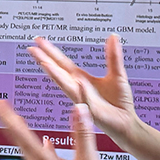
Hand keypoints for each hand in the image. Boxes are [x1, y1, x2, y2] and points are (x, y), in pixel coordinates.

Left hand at [0, 88, 116, 159]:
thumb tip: (79, 108)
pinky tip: (47, 145)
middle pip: (19, 140)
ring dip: (20, 133)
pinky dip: (39, 148)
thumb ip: (83, 134)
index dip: (7, 116)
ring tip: (13, 120)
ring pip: (28, 150)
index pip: (21, 134)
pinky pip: (40, 159)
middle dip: (8, 121)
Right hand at [25, 34, 143, 149]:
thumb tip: (113, 37)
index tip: (39, 41)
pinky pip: (86, 100)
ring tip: (45, 63)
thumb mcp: (117, 74)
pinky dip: (81, 92)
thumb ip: (113, 56)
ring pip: (67, 86)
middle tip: (32, 49)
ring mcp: (83, 100)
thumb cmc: (120, 102)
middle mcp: (79, 89)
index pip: (63, 63)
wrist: (127, 123)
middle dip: (45, 60)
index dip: (51, 51)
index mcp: (82, 79)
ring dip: (56, 75)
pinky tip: (78, 83)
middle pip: (59, 72)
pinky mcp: (92, 112)